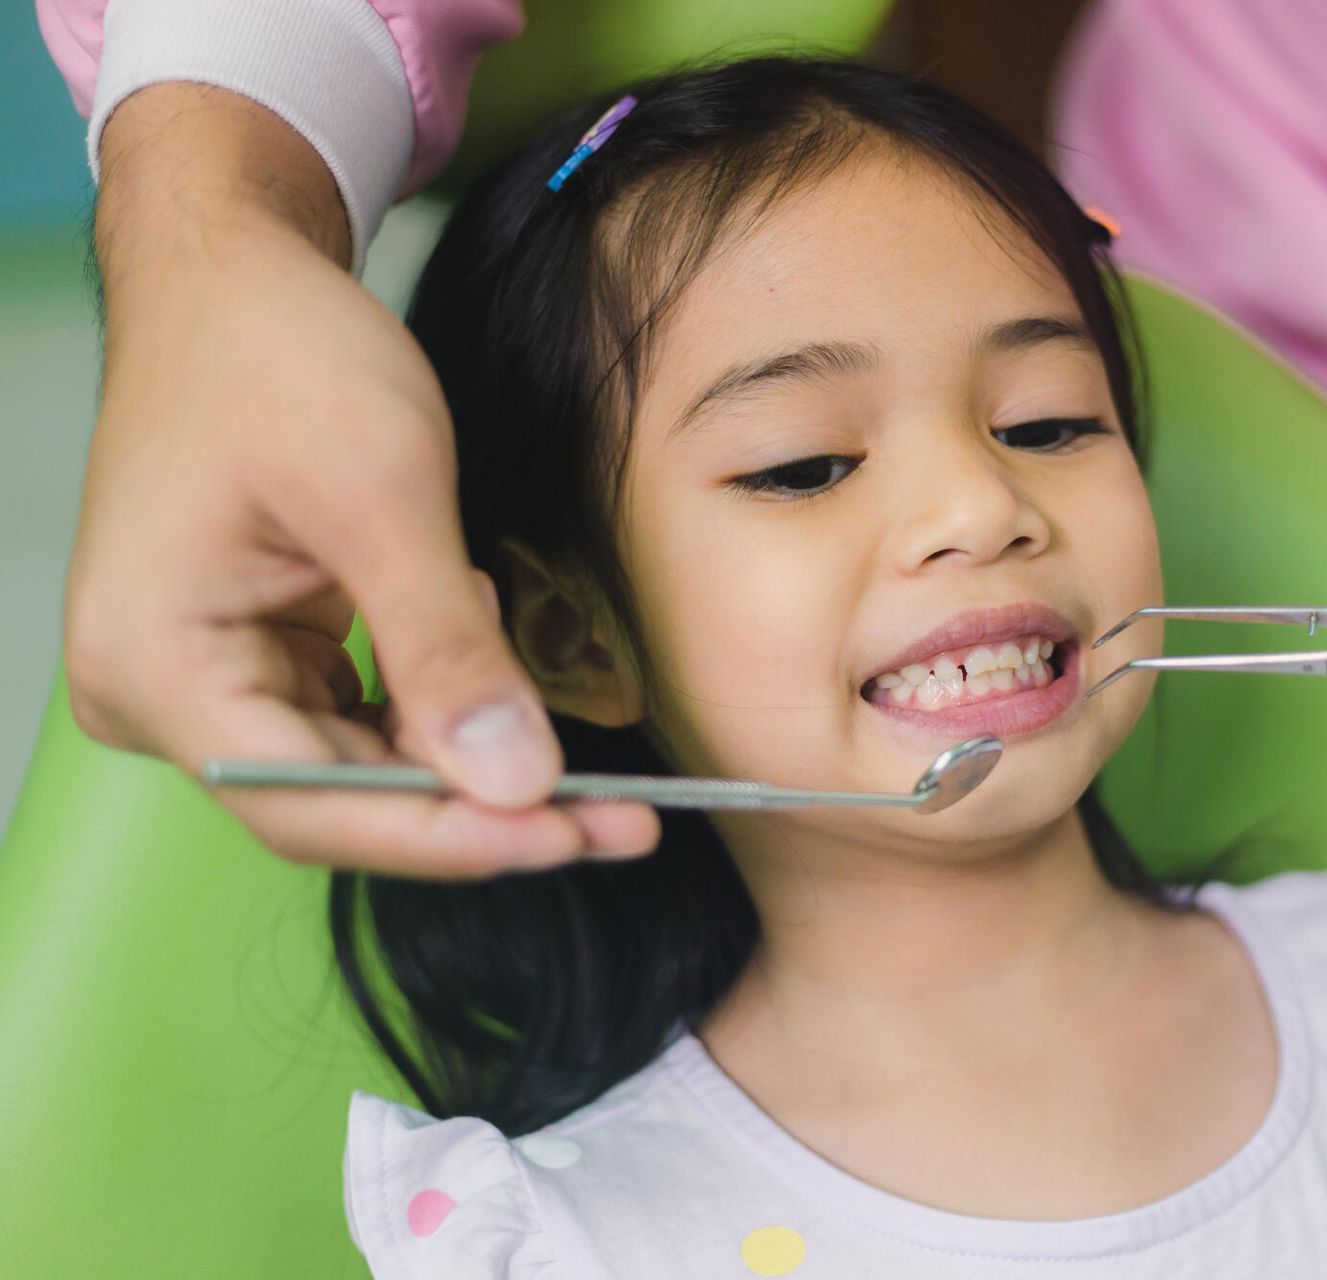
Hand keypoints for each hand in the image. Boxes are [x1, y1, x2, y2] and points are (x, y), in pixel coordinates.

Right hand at [67, 84, 657, 875]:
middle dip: (481, 811)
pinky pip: (356, 716)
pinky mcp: (254, 651)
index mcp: (153, 663)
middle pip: (336, 801)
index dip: (448, 836)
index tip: (571, 832)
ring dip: (472, 765)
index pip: (308, 803)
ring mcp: (203, 676)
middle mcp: (157, 690)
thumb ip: (445, 650)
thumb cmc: (279, 352)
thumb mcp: (381, 494)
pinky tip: (490, 647)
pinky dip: (439, 704)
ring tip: (588, 766)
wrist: (232, 273)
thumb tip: (517, 783)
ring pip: (357, 768)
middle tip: (621, 825)